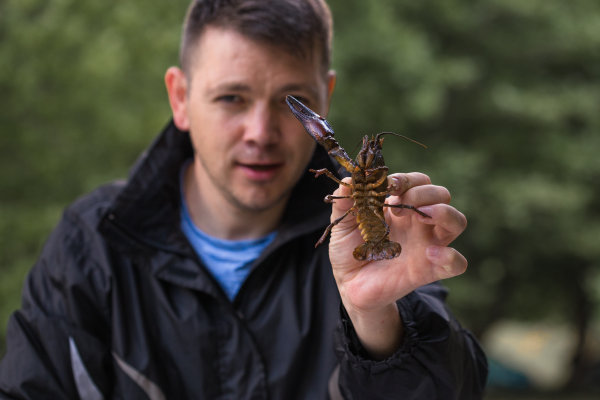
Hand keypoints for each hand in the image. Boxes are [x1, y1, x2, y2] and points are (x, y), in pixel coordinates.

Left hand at [327, 172, 467, 357]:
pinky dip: (450, 256)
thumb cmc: (350, 249)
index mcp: (400, 206)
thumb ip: (344, 201)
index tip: (388, 186)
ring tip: (422, 215)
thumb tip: (350, 180)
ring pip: (457, 221)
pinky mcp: (429, 270)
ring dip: (445, 212)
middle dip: (424, 192)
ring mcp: (426, 244)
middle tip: (400, 206)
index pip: (419, 181)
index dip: (407, 179)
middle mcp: (418, 222)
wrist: (349, 284)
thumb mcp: (341, 223)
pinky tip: (429, 253)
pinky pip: (457, 263)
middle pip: (442, 194)